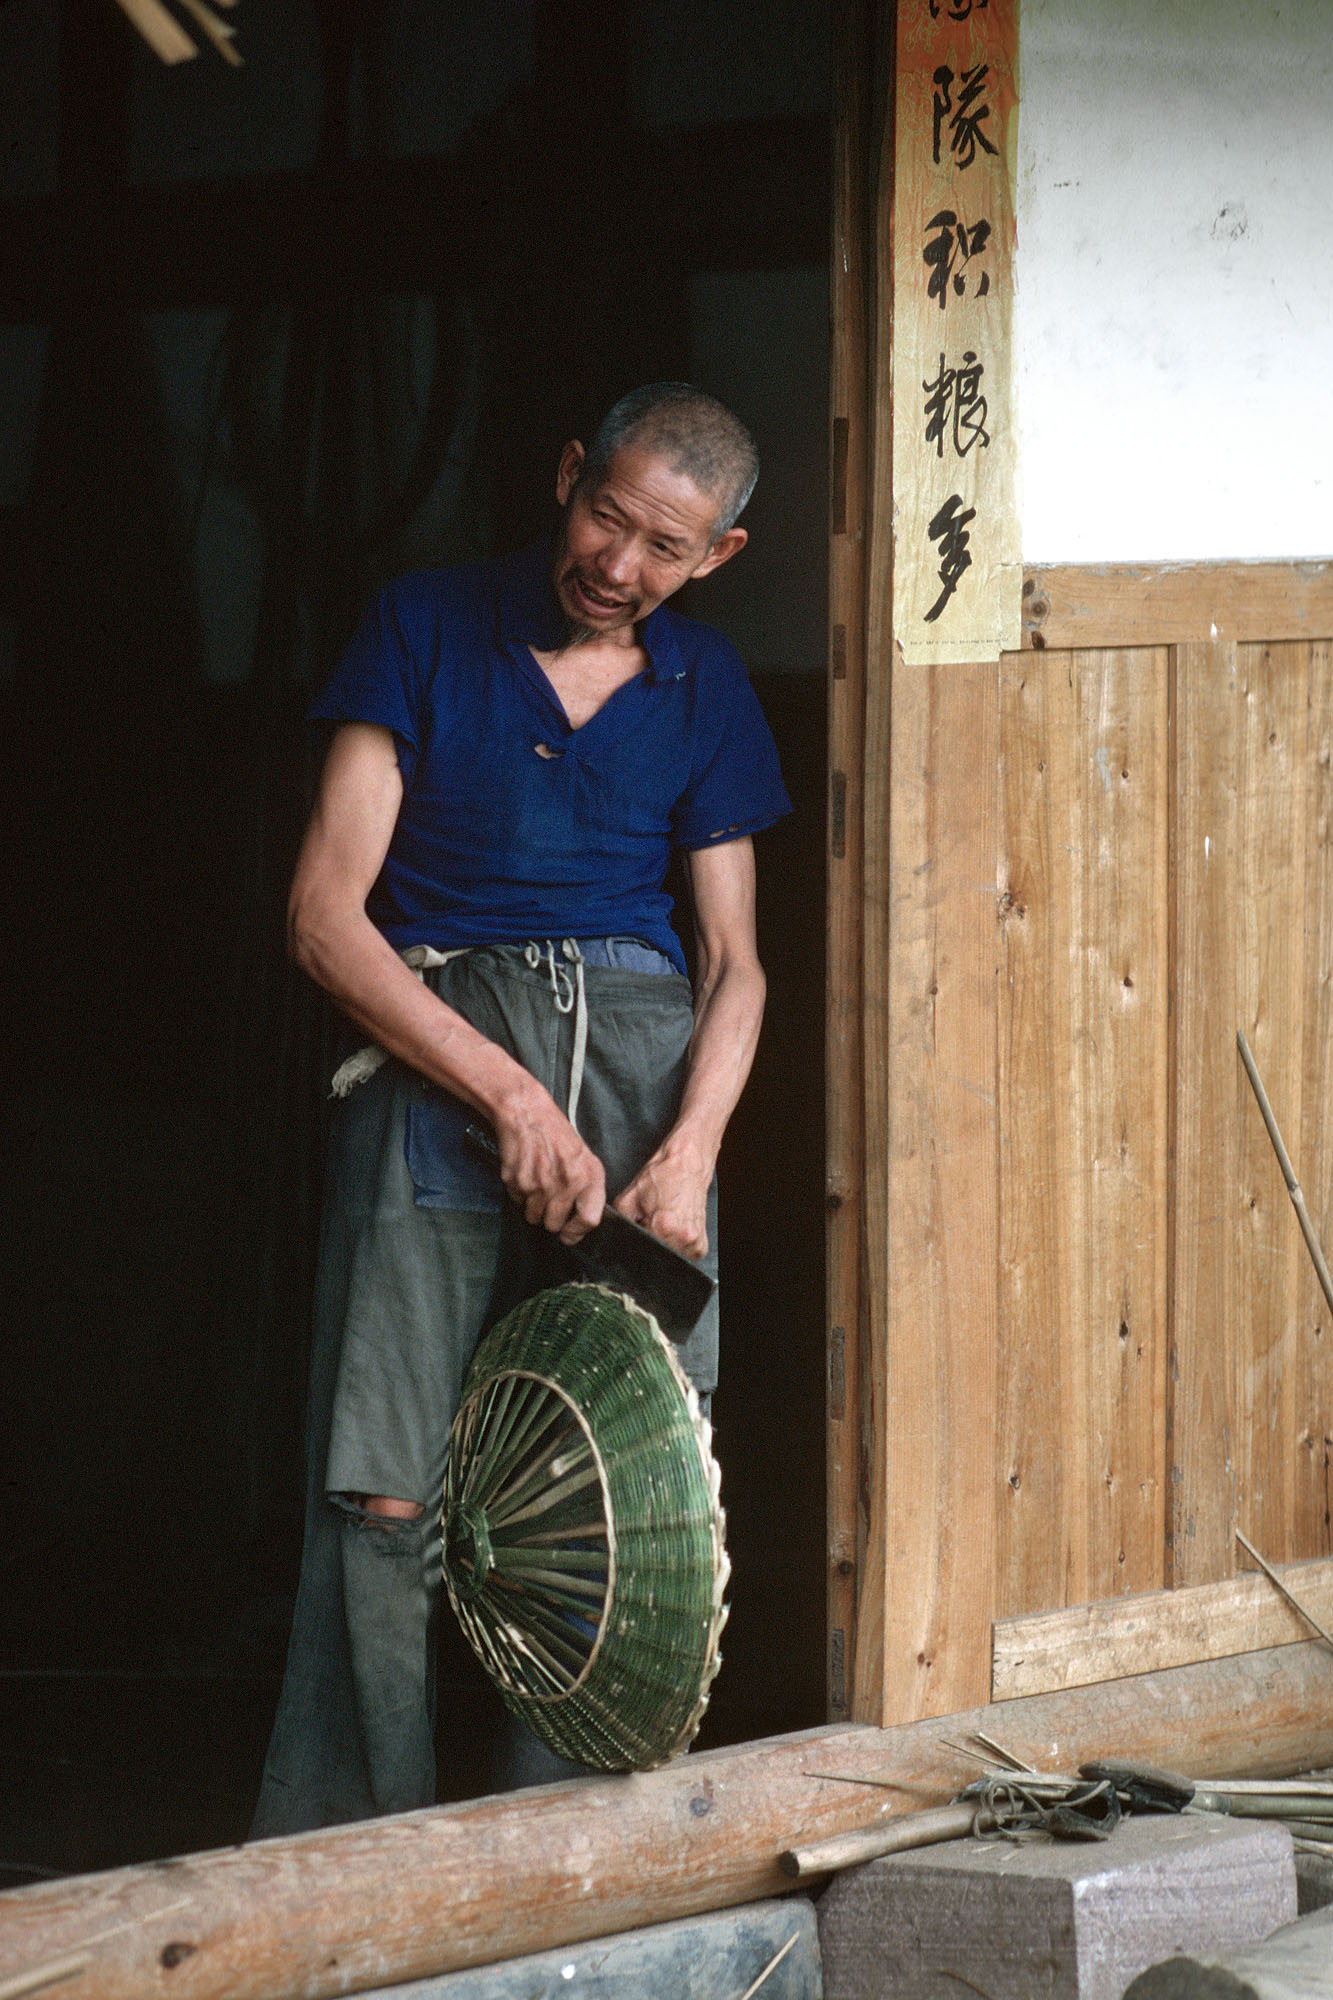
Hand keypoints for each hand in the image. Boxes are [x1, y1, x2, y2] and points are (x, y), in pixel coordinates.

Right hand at [491, 1088, 605, 1243]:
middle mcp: (566, 1182)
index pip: (589, 1219)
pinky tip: (526, 1174)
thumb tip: (585, 1220)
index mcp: (588, 1176)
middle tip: (549, 1201)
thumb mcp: (585, 1157)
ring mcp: (540, 1184)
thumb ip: (588, 1188)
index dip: (578, 1232)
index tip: (570, 1234)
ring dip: (534, 1207)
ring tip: (537, 1184)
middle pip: (555, 1224)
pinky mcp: (517, 1182)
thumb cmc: (556, 1135)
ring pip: (534, 1218)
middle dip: (551, 1219)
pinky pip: (518, 1203)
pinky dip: (520, 1194)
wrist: (527, 1113)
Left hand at [614, 1138, 711, 1259]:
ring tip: (663, 1225)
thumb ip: (620, 1222)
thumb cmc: (663, 1176)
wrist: (687, 1164)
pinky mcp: (702, 1245)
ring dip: (663, 1248)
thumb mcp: (630, 1197)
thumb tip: (613, 1239)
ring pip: (670, 1260)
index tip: (638, 1232)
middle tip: (651, 1224)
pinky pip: (684, 1257)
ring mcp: (695, 1243)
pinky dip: (675, 1247)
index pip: (641, 1252)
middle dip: (649, 1246)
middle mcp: (683, 1237)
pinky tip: (673, 1229)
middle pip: (656, 1258)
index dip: (635, 1244)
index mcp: (664, 1226)